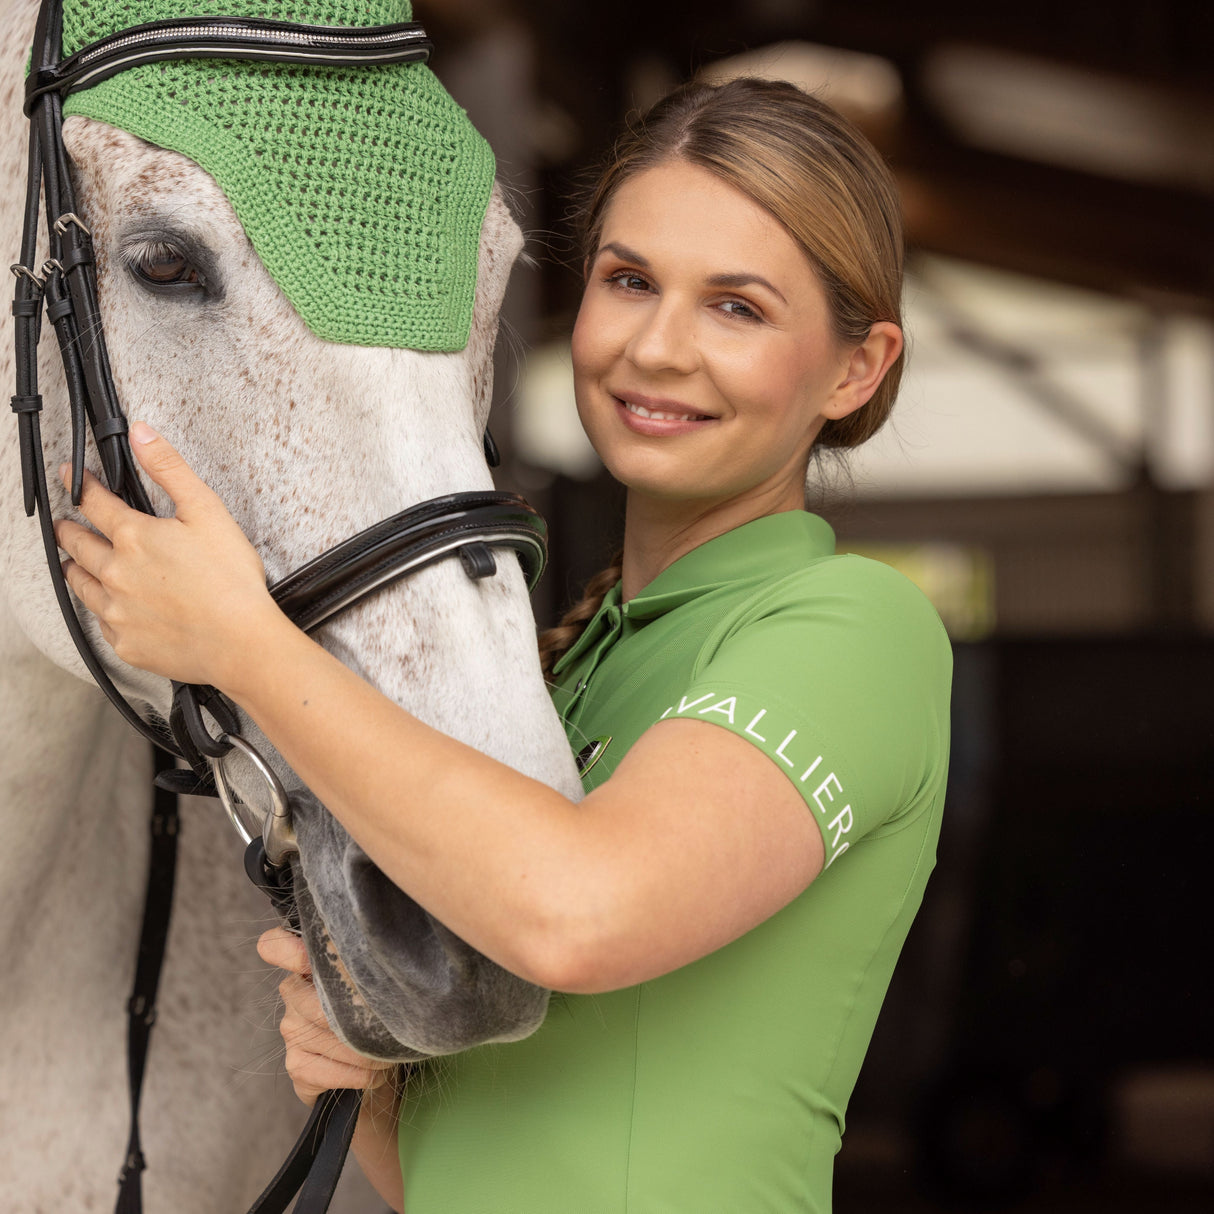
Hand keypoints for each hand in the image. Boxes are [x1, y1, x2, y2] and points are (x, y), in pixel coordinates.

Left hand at [54, 421, 276, 687]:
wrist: (241, 643)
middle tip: (65, 523)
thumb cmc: (231, 581)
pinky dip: (101, 609)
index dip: (78, 485)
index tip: (70, 477)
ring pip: (80, 584)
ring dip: (75, 568)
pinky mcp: (126, 643)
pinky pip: (101, 622)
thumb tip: (142, 435)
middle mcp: (115, 573)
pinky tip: (110, 605)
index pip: (93, 502)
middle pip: (77, 544)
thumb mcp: (207, 511)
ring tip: (74, 563)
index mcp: (134, 537)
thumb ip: (170, 469)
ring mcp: (117, 611)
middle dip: (69, 529)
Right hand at [257, 927, 396, 1107]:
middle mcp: (292, 993)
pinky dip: (359, 1075)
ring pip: (330, 1039)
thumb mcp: (372, 981)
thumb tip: (386, 959)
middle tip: (390, 1029)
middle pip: (319, 1005)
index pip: (276, 946)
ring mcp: (290, 1030)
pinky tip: (375, 1075)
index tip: (311, 960)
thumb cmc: (374, 1010)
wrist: (373, 1064)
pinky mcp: (295, 1065)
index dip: (288, 950)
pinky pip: (328, 1071)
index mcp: (308, 963)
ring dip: (368, 1053)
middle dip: (361, 1021)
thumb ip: (366, 965)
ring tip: (390, 1055)